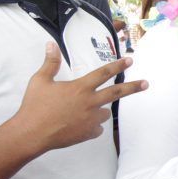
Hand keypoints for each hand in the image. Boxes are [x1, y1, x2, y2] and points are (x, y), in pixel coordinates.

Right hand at [13, 42, 146, 152]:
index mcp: (80, 88)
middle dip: (133, 87)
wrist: (32, 134)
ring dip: (100, 110)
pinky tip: (80, 125)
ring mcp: (90, 120)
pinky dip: (91, 126)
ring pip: (105, 113)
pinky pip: (96, 129)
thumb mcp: (40, 80)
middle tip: (146, 83)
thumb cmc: (34, 106)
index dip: (118, 65)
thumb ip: (50, 62)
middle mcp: (90, 103)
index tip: (130, 60)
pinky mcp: (87, 134)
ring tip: (85, 111)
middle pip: (116, 93)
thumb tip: (51, 44)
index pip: (103, 73)